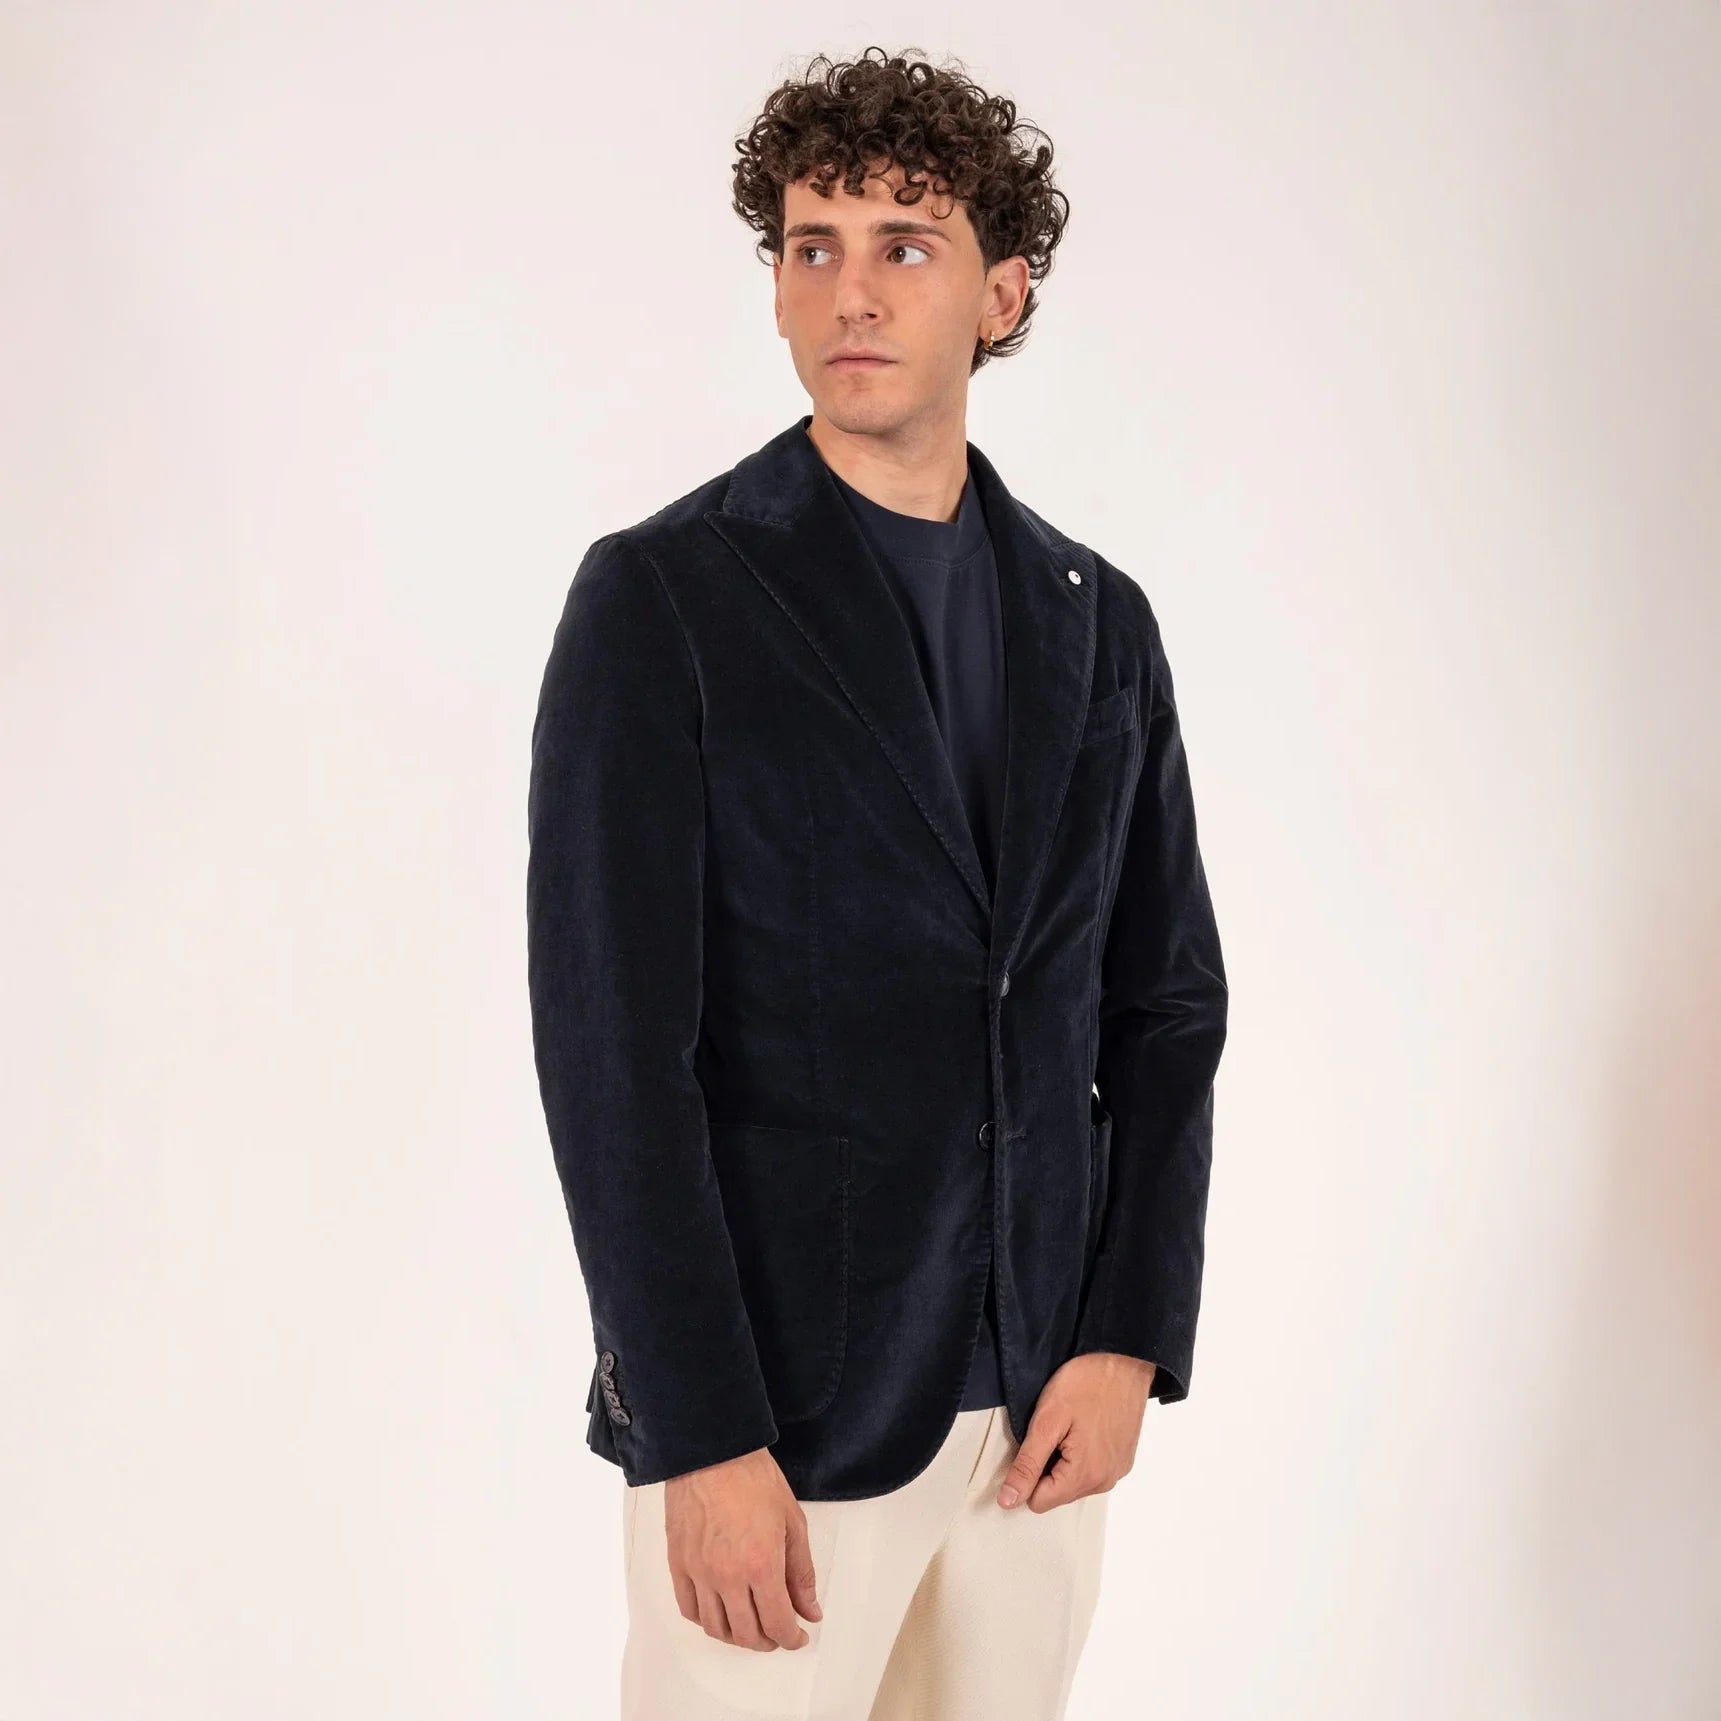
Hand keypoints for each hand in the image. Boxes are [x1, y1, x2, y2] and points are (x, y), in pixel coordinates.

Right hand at [662, 1446, 822, 1649]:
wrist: (713, 1453)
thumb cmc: (754, 1479)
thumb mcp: (793, 1522)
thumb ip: (801, 1572)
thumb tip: (810, 1611)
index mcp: (762, 1565)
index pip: (777, 1624)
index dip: (790, 1638)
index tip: (797, 1637)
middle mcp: (728, 1576)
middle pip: (746, 1633)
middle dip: (767, 1641)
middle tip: (777, 1632)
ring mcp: (699, 1572)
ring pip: (716, 1628)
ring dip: (737, 1637)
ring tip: (750, 1626)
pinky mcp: (678, 1564)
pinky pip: (689, 1609)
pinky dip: (707, 1621)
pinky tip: (720, 1613)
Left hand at [996, 1352, 1155, 1510]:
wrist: (1125, 1358)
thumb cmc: (1086, 1382)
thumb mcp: (1046, 1421)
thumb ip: (1027, 1465)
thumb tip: (1008, 1500)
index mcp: (1085, 1476)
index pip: (1039, 1502)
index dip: (1026, 1475)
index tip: (1030, 1444)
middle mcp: (1105, 1481)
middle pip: (1058, 1494)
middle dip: (1045, 1467)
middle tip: (1050, 1430)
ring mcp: (1118, 1470)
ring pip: (1074, 1483)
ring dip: (1063, 1461)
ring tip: (1068, 1426)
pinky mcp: (1124, 1458)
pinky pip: (1093, 1470)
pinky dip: (1081, 1455)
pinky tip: (1083, 1427)